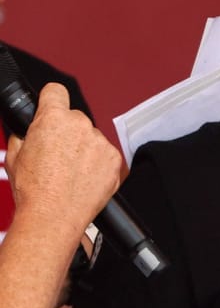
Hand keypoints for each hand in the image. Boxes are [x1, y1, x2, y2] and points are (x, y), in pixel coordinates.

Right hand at [7, 83, 122, 241]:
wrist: (53, 216)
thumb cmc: (34, 190)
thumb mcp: (15, 155)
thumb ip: (24, 135)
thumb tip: (29, 131)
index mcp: (54, 119)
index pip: (56, 91)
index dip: (51, 99)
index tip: (51, 105)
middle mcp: (81, 126)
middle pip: (75, 119)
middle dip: (66, 132)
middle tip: (56, 154)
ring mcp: (101, 143)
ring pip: (91, 138)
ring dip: (83, 149)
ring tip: (68, 171)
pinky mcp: (115, 160)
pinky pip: (105, 155)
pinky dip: (97, 164)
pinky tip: (83, 178)